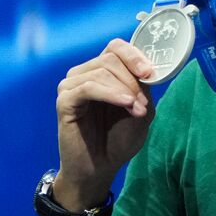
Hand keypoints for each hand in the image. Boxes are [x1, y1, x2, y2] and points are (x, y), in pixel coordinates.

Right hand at [54, 39, 155, 208]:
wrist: (100, 168)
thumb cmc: (118, 140)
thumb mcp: (141, 112)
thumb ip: (143, 89)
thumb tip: (147, 71)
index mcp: (103, 72)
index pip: (116, 47)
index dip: (134, 55)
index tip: (150, 72)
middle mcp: (85, 73)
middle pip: (111, 59)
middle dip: (133, 80)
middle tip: (144, 105)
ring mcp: (72, 85)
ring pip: (101, 72)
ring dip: (125, 90)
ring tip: (137, 111)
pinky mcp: (64, 100)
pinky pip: (88, 87)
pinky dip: (111, 94)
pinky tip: (126, 105)